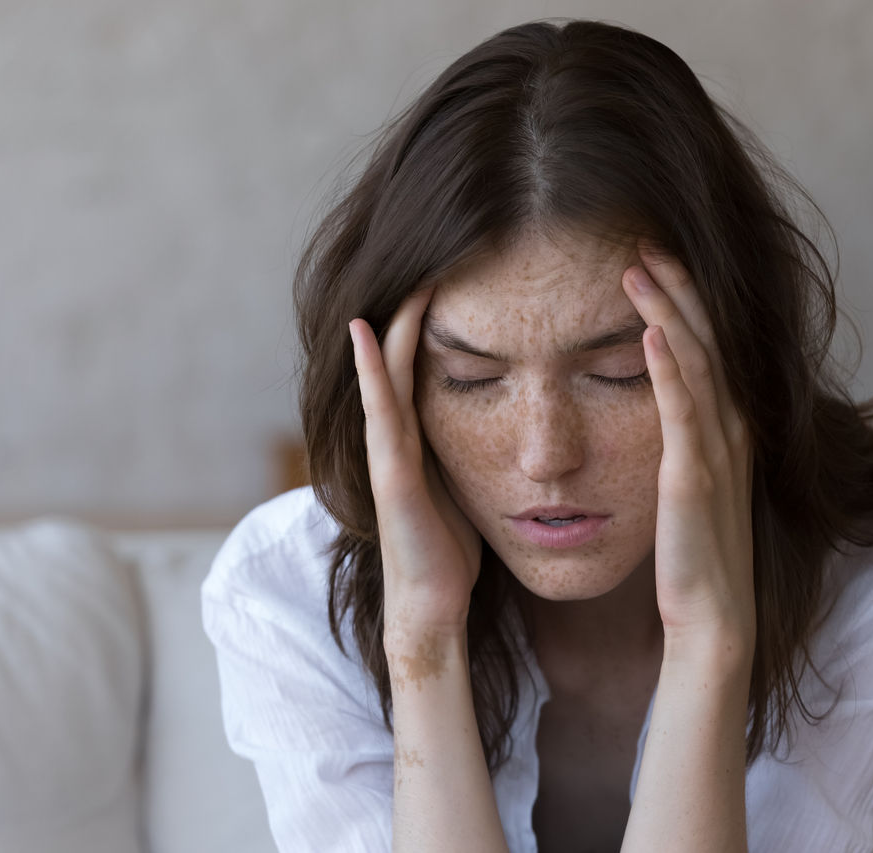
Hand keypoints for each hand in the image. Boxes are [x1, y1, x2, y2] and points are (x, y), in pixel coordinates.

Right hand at [349, 289, 481, 641]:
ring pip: (385, 373)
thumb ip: (472, 448)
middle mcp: (397, 436)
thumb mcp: (467, 483)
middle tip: (436, 256)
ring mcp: (387, 452)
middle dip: (414, 308)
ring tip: (407, 275)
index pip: (424, 363)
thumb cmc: (451, 550)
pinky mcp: (389, 474)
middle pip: (400, 357)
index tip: (461, 274)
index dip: (434, 320)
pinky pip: (381, 410)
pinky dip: (370, 369)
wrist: (431, 606)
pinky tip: (365, 330)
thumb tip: (507, 418)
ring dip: (392, 323)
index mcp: (420, 436)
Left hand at [621, 244, 755, 650]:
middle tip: (645, 238)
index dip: (687, 298)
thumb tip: (661, 408)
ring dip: (668, 310)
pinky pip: (682, 411)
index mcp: (728, 427)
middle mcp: (730, 429)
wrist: (713, 616)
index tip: (654, 257)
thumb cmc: (695, 555)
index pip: (711, 345)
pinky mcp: (693, 478)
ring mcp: (716, 451)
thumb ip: (685, 442)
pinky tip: (649, 331)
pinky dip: (668, 368)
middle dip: (678, 286)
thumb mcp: (693, 484)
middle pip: (708, 339)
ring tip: (638, 266)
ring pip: (697, 362)